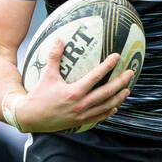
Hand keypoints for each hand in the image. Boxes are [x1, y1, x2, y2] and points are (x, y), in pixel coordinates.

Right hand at [13, 38, 133, 132]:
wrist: (31, 117)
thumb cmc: (38, 95)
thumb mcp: (46, 75)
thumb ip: (54, 57)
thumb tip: (59, 39)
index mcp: (73, 92)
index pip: (95, 77)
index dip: (108, 66)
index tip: (117, 57)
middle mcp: (80, 105)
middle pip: (106, 93)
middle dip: (120, 82)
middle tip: (130, 73)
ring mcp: (81, 115)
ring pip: (106, 106)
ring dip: (118, 98)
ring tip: (127, 89)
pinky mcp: (80, 122)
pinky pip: (99, 117)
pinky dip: (108, 111)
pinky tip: (115, 106)